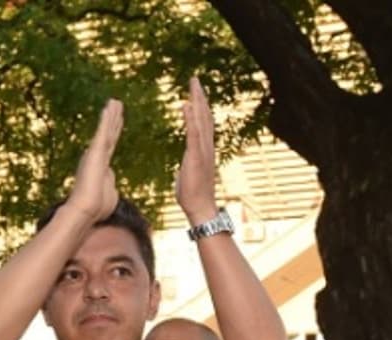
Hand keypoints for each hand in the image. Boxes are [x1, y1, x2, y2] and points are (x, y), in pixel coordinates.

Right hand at [63, 99, 122, 223]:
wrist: (87, 209)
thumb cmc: (98, 207)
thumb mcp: (110, 197)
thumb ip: (111, 188)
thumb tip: (112, 188)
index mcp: (102, 168)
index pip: (110, 147)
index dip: (114, 134)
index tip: (117, 122)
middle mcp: (97, 157)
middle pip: (109, 135)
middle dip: (113, 120)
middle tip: (117, 105)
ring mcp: (96, 153)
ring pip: (106, 129)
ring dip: (111, 114)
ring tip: (116, 101)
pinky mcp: (95, 150)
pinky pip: (102, 130)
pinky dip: (106, 118)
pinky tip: (110, 106)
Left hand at [176, 77, 218, 223]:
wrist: (200, 207)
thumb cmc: (193, 195)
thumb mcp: (188, 174)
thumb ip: (188, 165)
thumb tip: (185, 167)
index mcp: (204, 149)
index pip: (203, 123)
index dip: (200, 106)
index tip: (196, 92)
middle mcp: (207, 146)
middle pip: (204, 115)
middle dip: (200, 96)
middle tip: (194, 79)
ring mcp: (202, 150)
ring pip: (201, 120)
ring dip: (197, 100)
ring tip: (192, 84)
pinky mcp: (195, 156)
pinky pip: (192, 133)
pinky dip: (189, 118)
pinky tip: (185, 104)